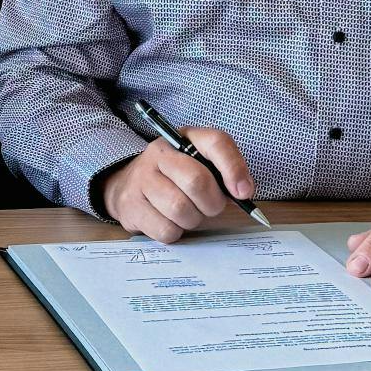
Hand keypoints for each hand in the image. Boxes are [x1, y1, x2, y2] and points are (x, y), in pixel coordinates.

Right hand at [98, 130, 255, 241]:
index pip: (215, 142)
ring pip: (180, 209)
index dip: (234, 169)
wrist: (126, 186)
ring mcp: (141, 179)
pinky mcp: (131, 206)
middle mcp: (159, 154)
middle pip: (197, 181)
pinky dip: (175, 232)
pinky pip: (166, 229)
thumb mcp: (199, 164)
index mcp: (183, 139)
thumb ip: (225, 172)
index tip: (243, 192)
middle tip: (210, 207)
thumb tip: (243, 192)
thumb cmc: (174, 177)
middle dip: (212, 203)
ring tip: (187, 213)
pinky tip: (170, 221)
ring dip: (192, 220)